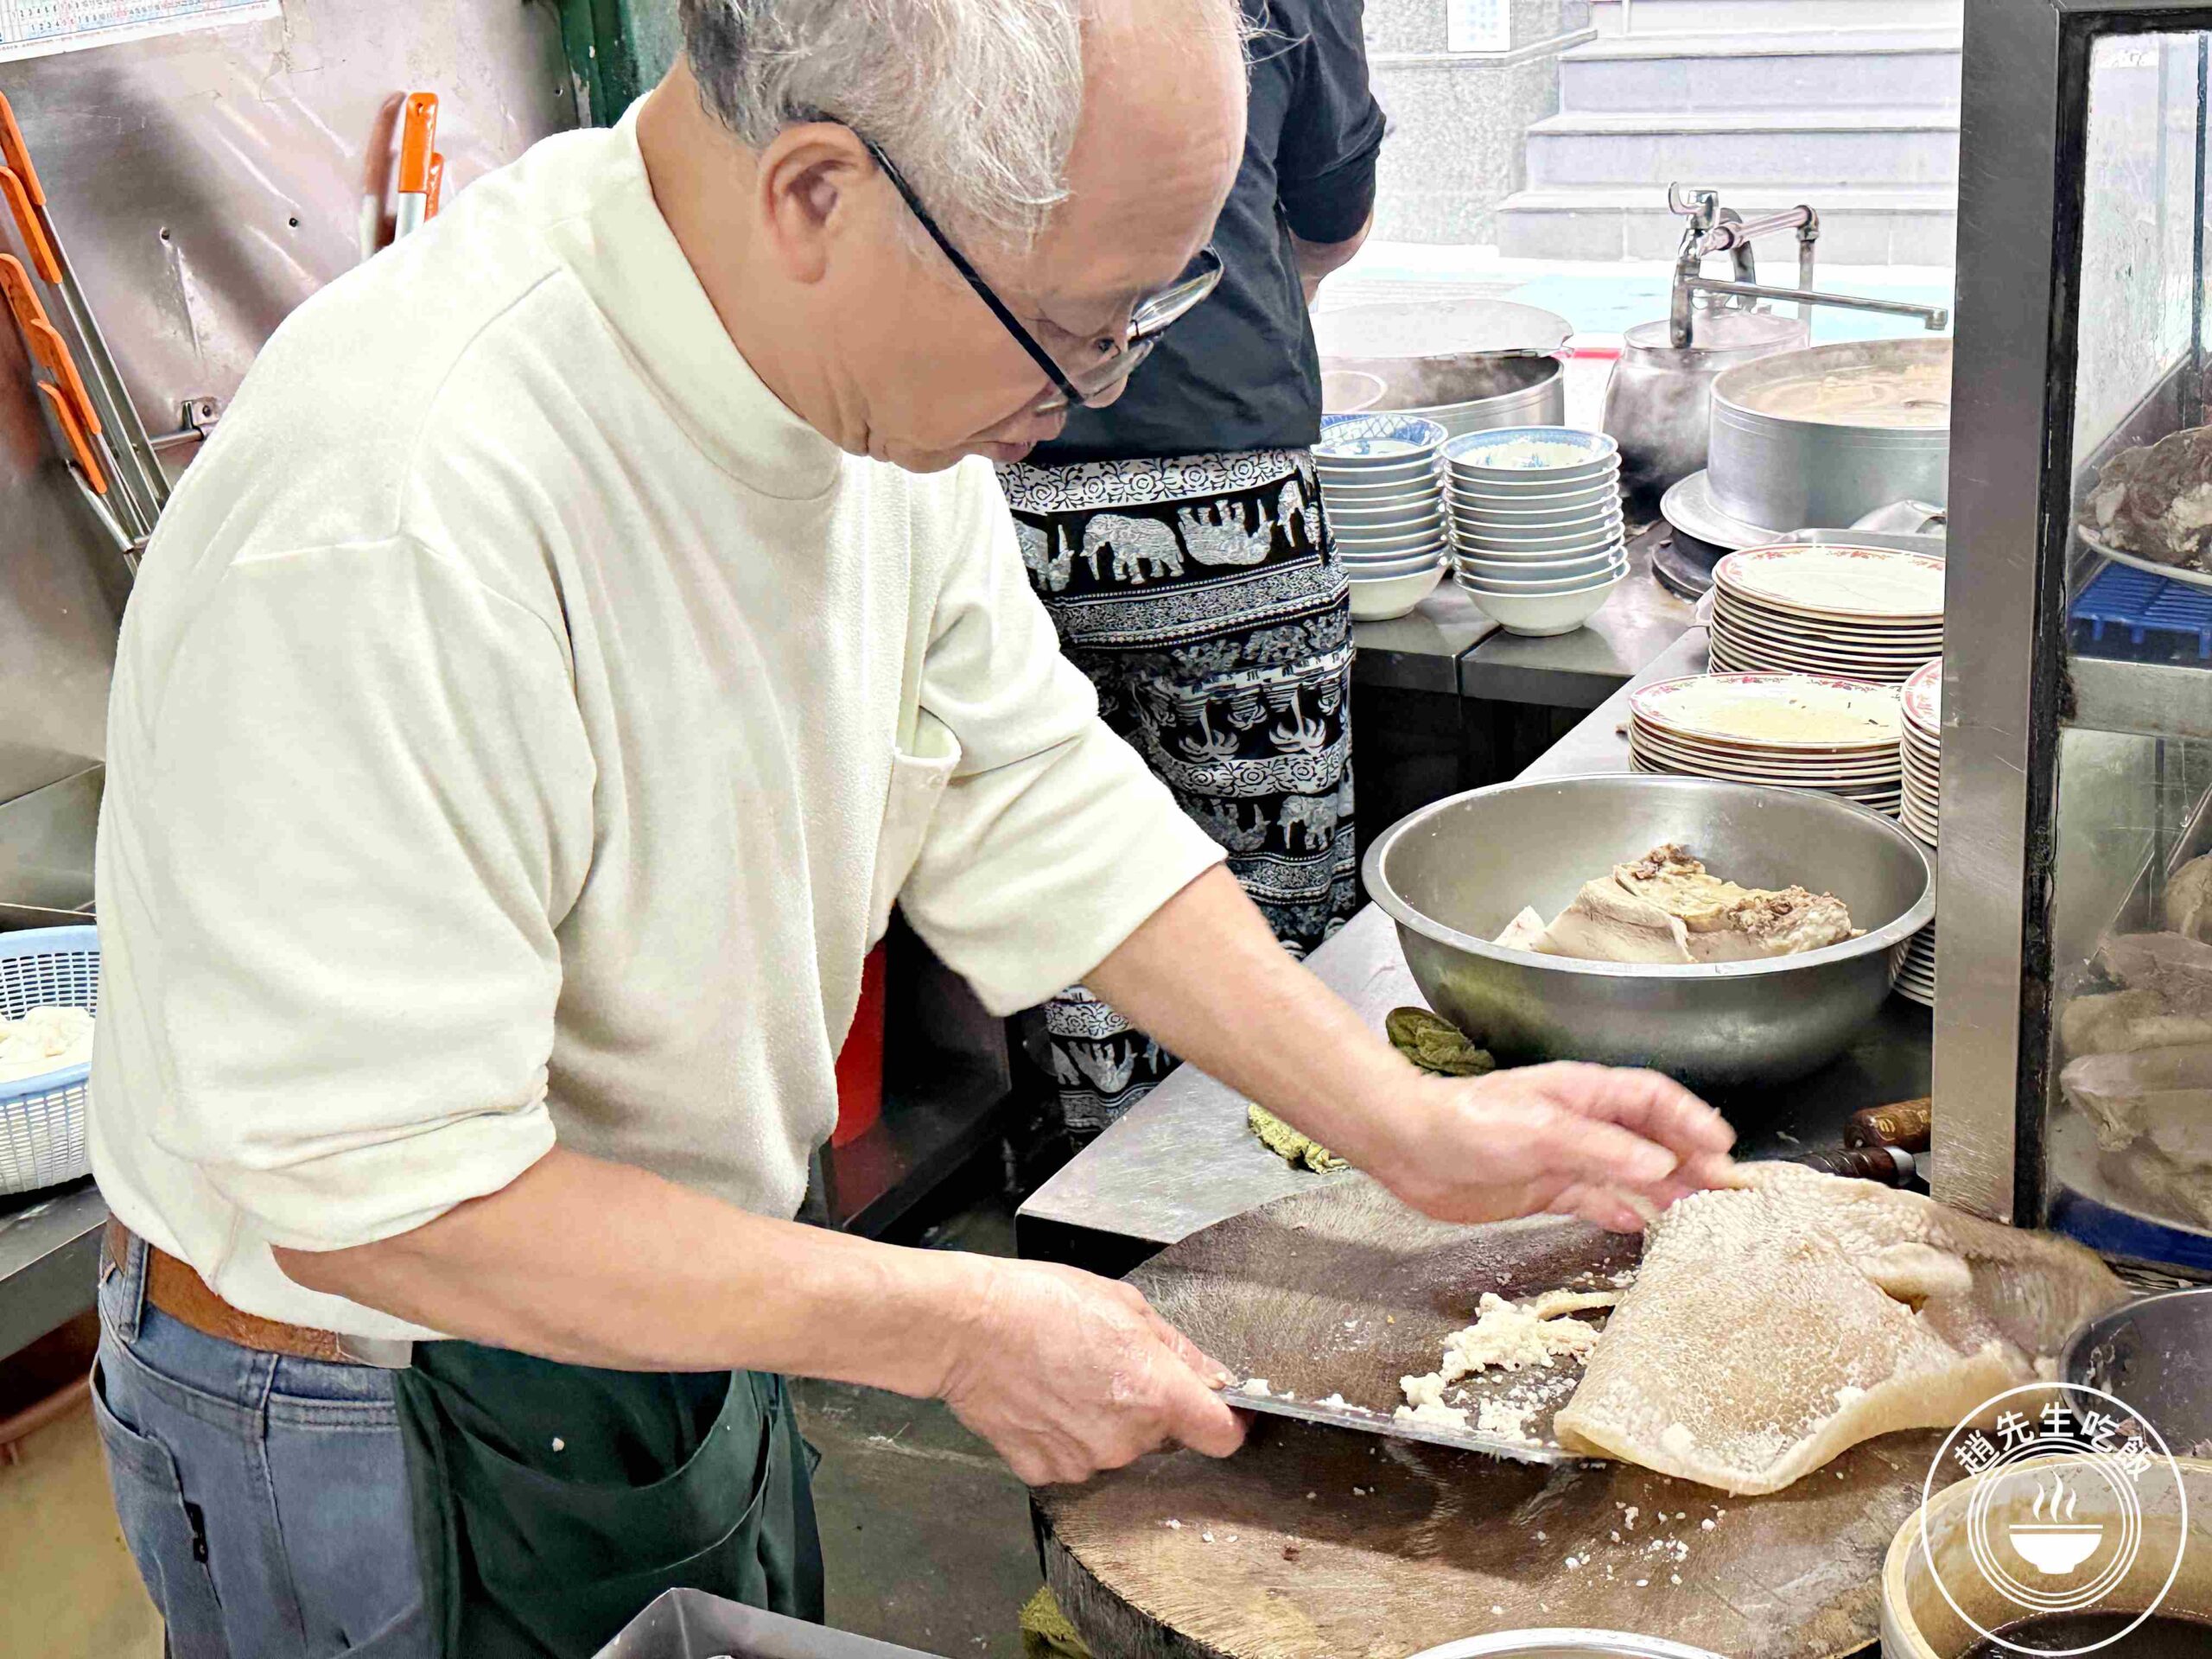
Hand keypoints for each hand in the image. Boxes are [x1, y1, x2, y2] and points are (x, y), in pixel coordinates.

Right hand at [937, 1258, 1245, 1485]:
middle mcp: (1128, 1439)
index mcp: (1158, 1393)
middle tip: (1109, 1364)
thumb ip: (1178, 1348)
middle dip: (1149, 1406)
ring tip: (1068, 1376)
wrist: (968, 1327)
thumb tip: (1214, 1376)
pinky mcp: (1045, 1471)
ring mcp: (1085, 1460)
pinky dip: (1064, 1435)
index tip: (1216, 1407)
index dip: (1225, 1420)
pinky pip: (1072, 1458)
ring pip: (1116, 1446)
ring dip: (1104, 1420)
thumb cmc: (1042, 1302)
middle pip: (1162, 1436)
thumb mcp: (1126, 1304)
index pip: (1222, 1435)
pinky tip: (1043, 1398)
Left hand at [1367, 1064, 1737, 1230]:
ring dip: (1662, 1190)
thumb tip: (1662, 1167)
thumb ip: (1601, 1149)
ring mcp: (1564, 1157)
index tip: (1723, 1148)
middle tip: (1724, 1190)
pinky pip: (1594, 1201)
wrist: (1408, 1147)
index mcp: (1583, 1093)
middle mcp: (1580, 1123)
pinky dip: (1620, 1213)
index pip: (1652, 1100)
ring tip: (1697, 1213)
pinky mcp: (1544, 1189)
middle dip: (1688, 1159)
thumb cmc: (1468, 1123)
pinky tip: (1642, 1227)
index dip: (1691, 1120)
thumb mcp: (1540, 1130)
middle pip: (1648, 1137)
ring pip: (1628, 1173)